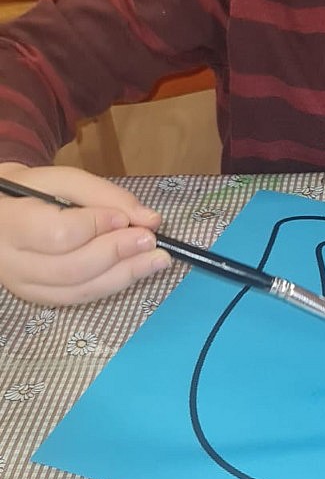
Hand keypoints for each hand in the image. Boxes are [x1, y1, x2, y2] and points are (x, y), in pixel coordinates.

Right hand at [0, 162, 170, 305]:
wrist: (4, 214)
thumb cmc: (35, 191)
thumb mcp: (65, 180)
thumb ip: (105, 195)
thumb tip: (150, 219)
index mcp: (11, 222)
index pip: (58, 234)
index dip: (97, 227)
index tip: (127, 218)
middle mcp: (12, 261)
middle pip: (71, 268)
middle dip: (117, 254)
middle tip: (152, 240)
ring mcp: (24, 285)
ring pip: (78, 290)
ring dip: (124, 275)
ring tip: (157, 260)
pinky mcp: (39, 298)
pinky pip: (80, 298)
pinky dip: (112, 284)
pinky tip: (136, 270)